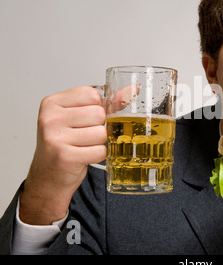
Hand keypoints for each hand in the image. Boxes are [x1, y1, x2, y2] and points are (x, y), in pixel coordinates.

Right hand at [20, 86, 106, 224]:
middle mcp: (50, 118)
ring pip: (101, 133)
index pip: (92, 94)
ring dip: (99, 142)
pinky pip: (100, 151)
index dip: (97, 107)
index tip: (86, 118)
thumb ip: (105, 102)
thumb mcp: (78, 116)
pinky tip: (85, 155)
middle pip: (99, 113)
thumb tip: (131, 90)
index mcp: (52, 103)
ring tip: (84, 145)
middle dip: (99, 126)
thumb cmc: (65, 142)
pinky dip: (98, 155)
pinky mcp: (65, 157)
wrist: (48, 174)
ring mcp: (56, 138)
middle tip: (85, 134)